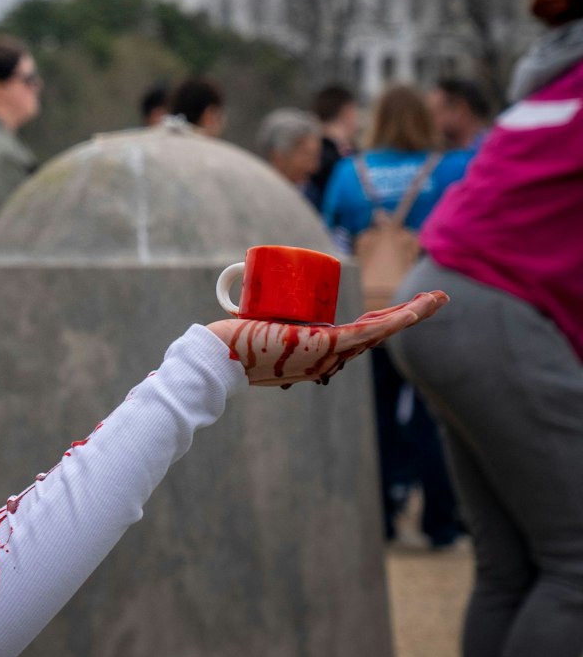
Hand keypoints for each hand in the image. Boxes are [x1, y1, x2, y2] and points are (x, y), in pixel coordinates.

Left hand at [206, 291, 447, 387]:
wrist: (220, 356)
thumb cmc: (235, 345)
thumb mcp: (260, 334)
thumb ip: (262, 326)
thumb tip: (252, 311)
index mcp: (323, 353)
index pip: (362, 335)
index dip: (386, 323)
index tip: (403, 311)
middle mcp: (333, 356)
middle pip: (379, 332)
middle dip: (410, 316)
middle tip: (435, 300)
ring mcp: (331, 351)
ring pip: (380, 330)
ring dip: (413, 314)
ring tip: (437, 300)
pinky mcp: (326, 343)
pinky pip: (367, 332)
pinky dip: (394, 321)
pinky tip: (415, 311)